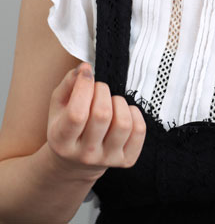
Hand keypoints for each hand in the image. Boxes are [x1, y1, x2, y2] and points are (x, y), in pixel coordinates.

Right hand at [46, 62, 145, 181]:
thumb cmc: (67, 125)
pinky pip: (139, 131)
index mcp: (62, 140)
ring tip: (110, 101)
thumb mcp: (59, 105)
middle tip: (98, 89)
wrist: (76, 162)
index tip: (86, 74)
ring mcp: (107, 159)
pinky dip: (134, 113)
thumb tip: (85, 68)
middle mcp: (84, 154)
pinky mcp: (126, 160)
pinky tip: (123, 112)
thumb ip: (68, 83)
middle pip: (102, 115)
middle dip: (102, 90)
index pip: (77, 114)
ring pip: (123, 123)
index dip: (84, 87)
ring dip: (119, 102)